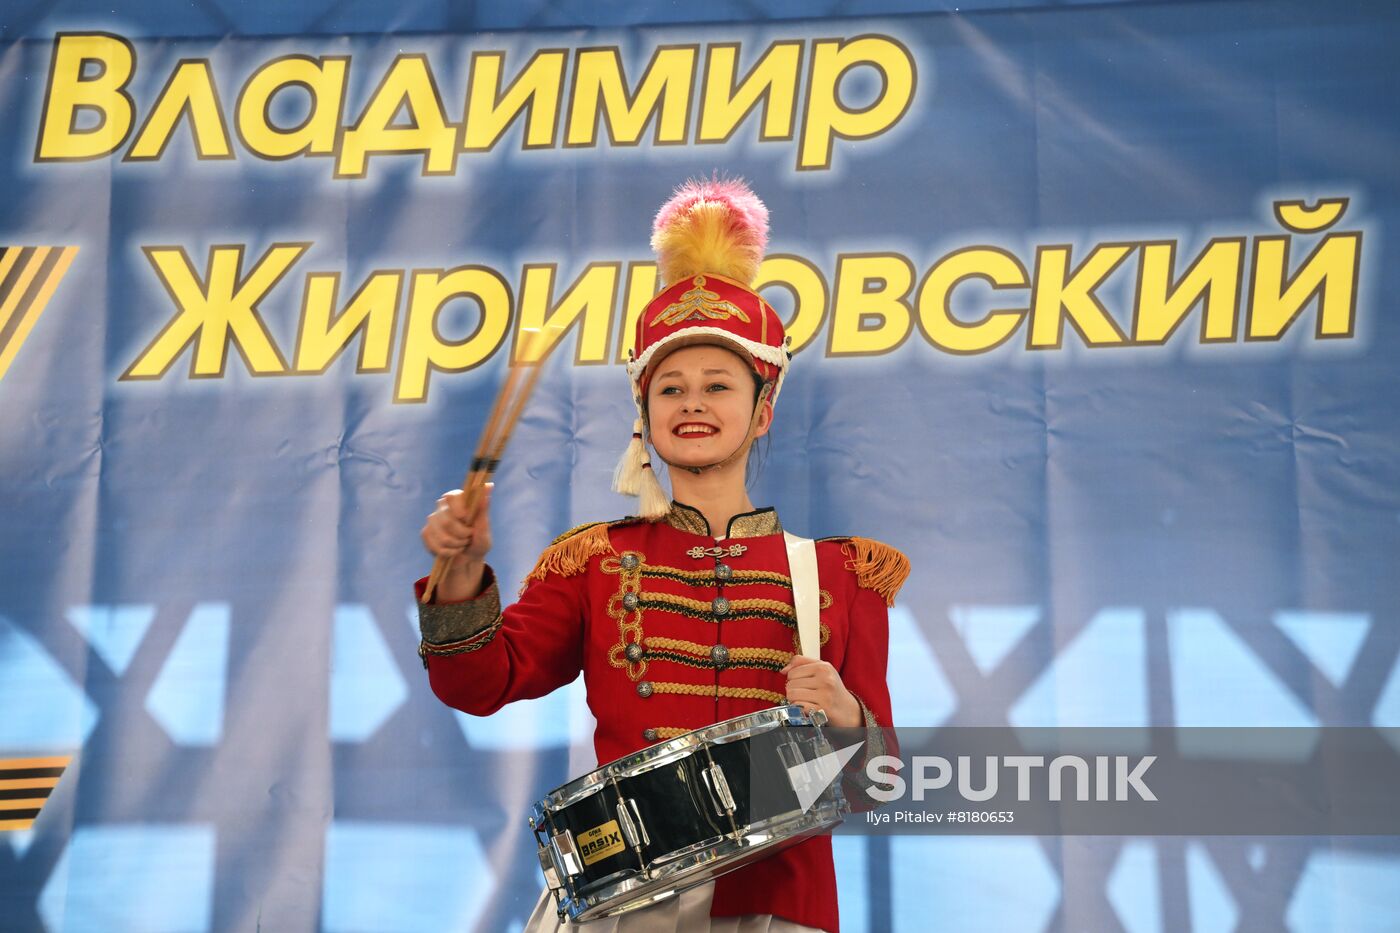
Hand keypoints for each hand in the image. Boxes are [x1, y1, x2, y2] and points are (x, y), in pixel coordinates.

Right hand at [420, 483, 492, 599]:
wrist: (469, 559)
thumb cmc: (479, 540)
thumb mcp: (484, 527)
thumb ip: (483, 508)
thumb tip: (488, 486)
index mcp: (457, 499)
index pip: (452, 497)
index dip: (458, 508)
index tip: (465, 518)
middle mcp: (442, 506)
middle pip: (447, 522)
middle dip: (463, 534)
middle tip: (469, 537)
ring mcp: (432, 520)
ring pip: (443, 537)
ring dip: (457, 545)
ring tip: (463, 544)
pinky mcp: (426, 533)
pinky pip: (436, 546)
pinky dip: (449, 552)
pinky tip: (453, 550)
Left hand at [780, 656, 860, 727]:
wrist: (849, 709)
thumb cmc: (832, 688)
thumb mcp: (821, 670)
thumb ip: (801, 663)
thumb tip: (783, 670)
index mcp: (823, 667)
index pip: (792, 671)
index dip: (793, 679)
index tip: (802, 683)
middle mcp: (825, 679)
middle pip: (790, 684)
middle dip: (793, 690)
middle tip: (804, 693)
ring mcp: (824, 695)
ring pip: (792, 695)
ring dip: (794, 700)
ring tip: (804, 700)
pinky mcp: (822, 710)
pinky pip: (798, 707)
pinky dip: (799, 708)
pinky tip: (807, 708)